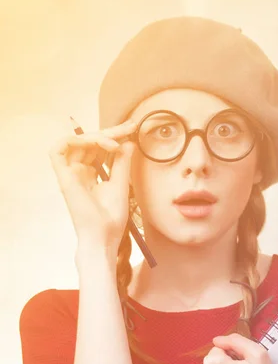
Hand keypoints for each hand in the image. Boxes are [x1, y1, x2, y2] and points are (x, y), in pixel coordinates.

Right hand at [49, 120, 137, 250]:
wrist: (104, 236)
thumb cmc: (112, 217)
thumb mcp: (121, 184)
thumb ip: (122, 163)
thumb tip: (128, 143)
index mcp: (91, 174)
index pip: (100, 148)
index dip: (115, 136)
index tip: (133, 128)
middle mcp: (79, 171)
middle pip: (90, 142)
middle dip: (110, 132)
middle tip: (129, 127)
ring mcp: (70, 173)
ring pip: (76, 142)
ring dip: (96, 137)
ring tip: (114, 144)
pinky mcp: (63, 177)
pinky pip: (58, 149)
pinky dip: (75, 140)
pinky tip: (96, 143)